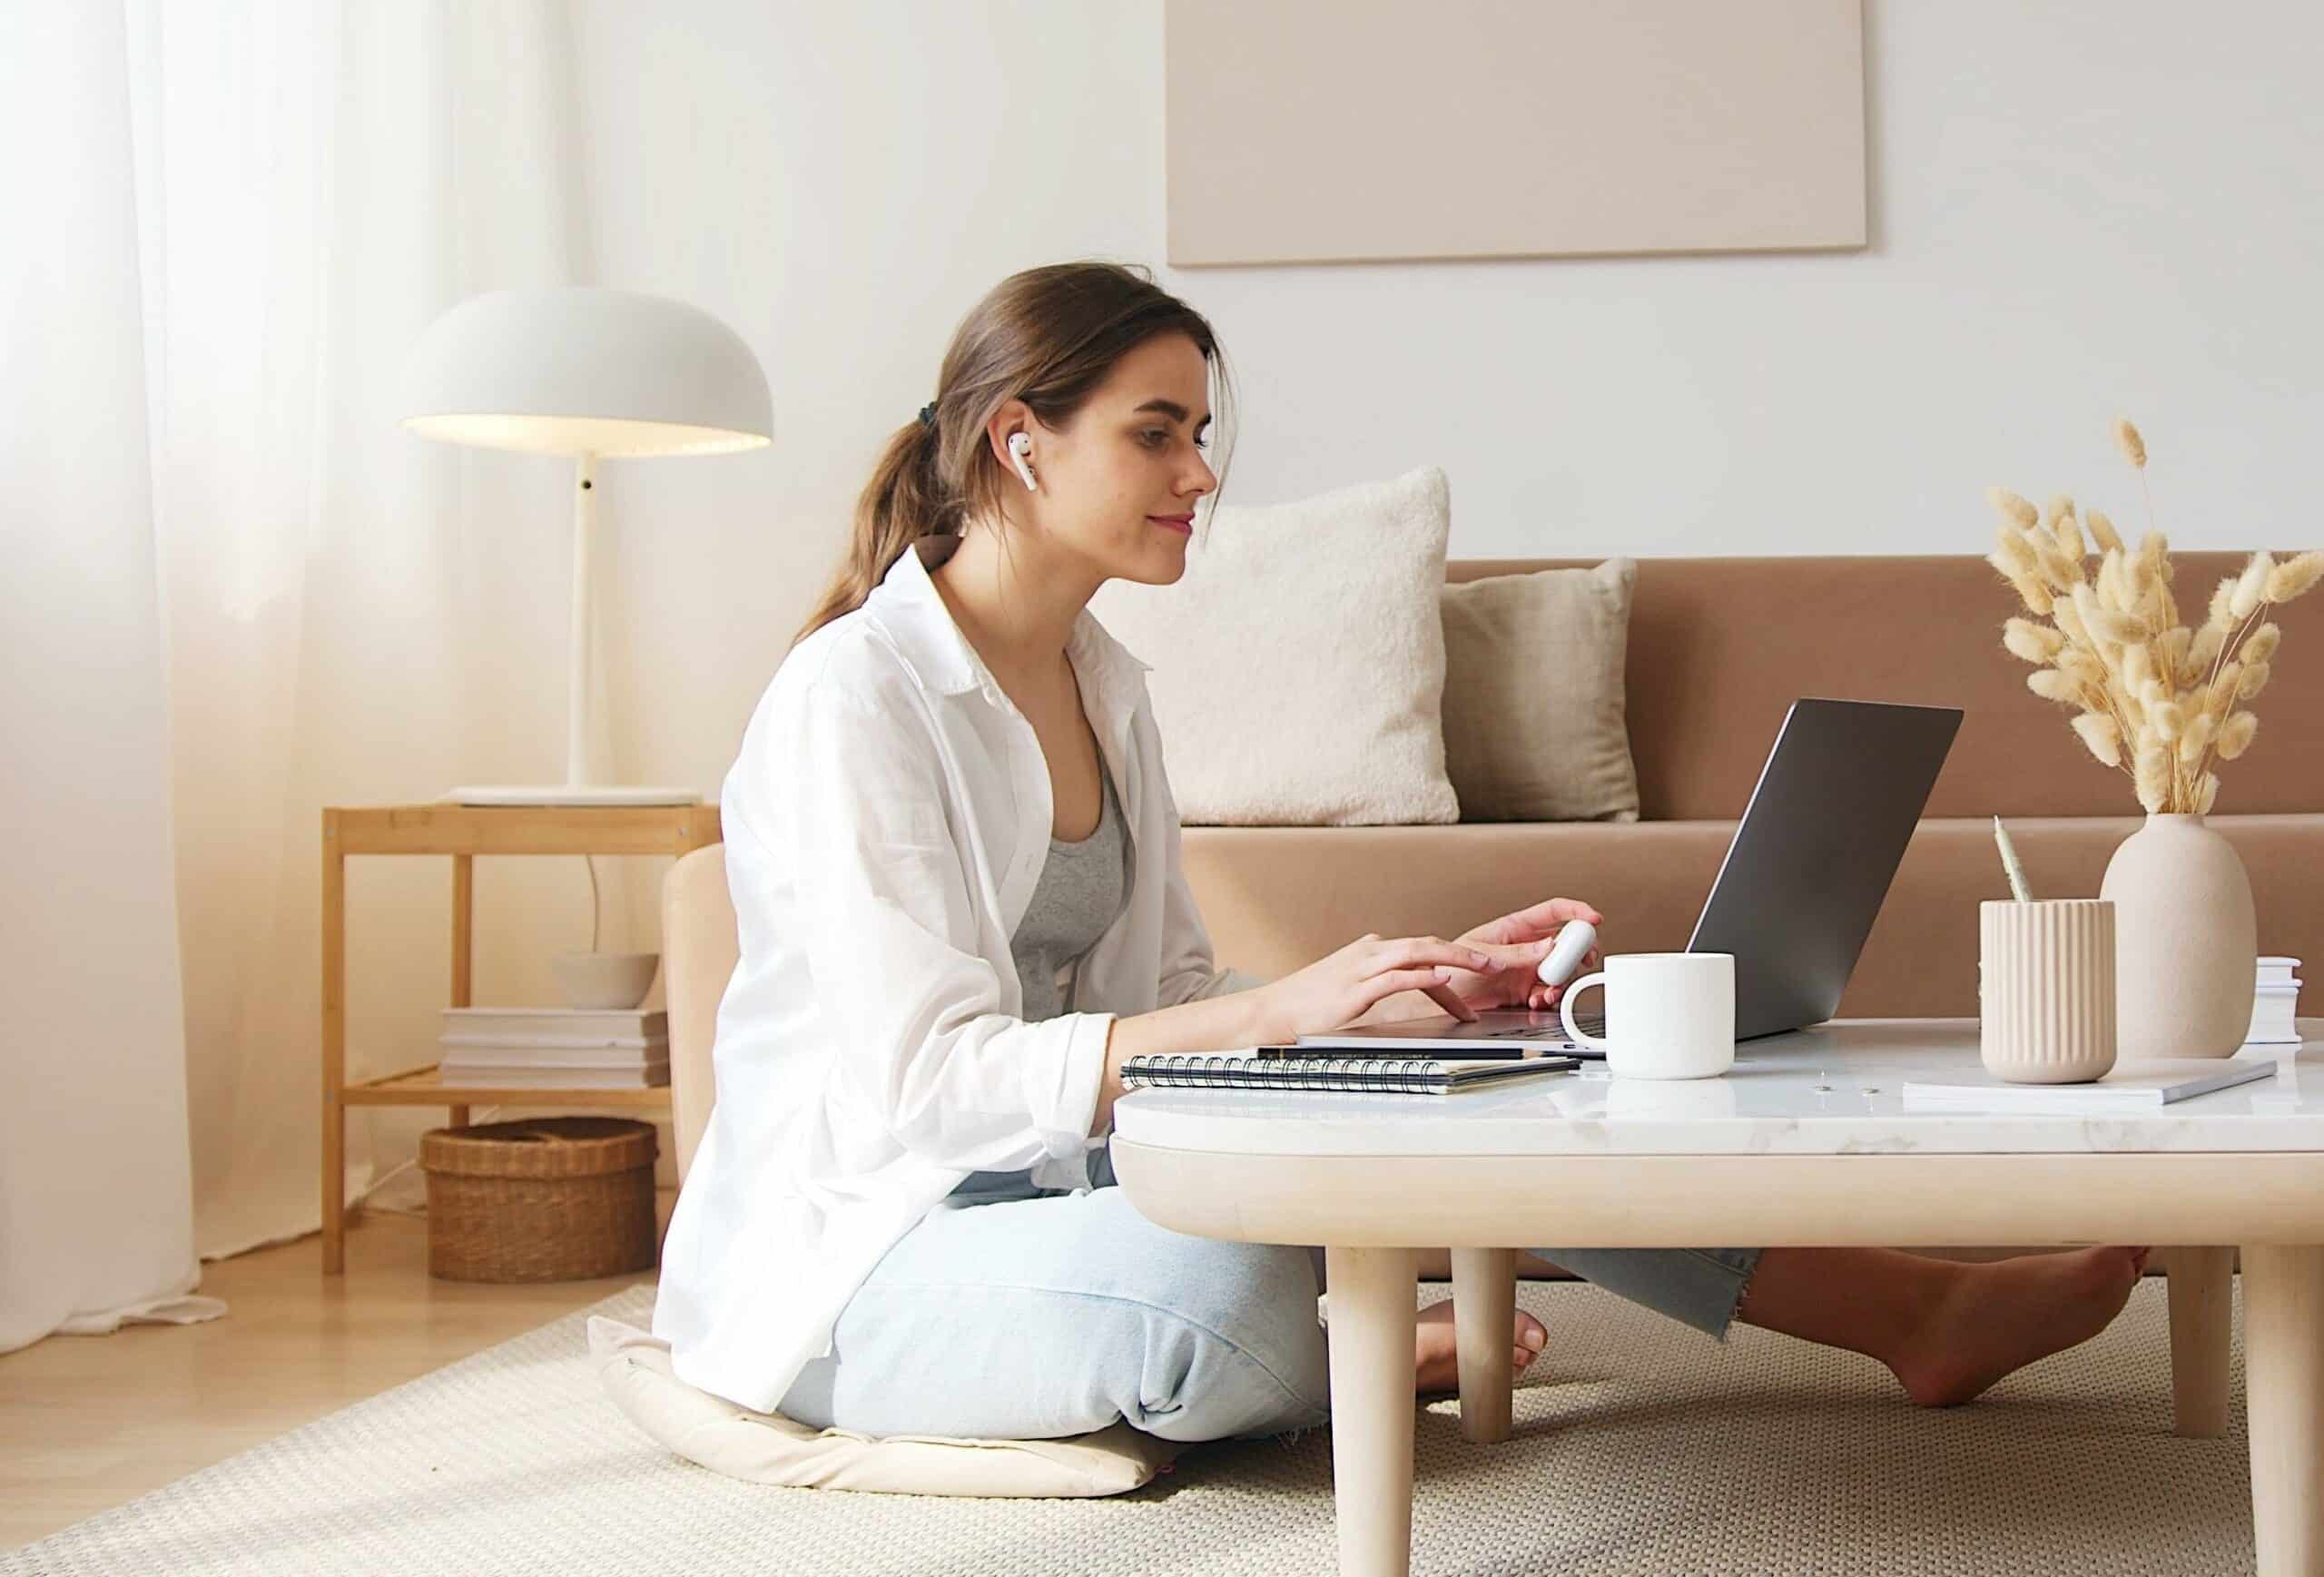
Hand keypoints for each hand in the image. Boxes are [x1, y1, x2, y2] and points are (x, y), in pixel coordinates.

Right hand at [1248, 933, 1497, 1042]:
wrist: (1271, 1011)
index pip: (1423, 951)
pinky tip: (1443, 977)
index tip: (1482, 978)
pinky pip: (1396, 977)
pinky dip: (1422, 975)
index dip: (1457, 961)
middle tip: (1500, 962)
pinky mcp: (1355, 989)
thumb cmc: (1309, 1004)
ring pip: (1418, 953)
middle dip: (1467, 952)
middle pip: (1428, 944)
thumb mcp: (1352, 987)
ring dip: (1456, 958)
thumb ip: (1381, 982)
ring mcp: (1362, 968)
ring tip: (1485, 966)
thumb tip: (1415, 987)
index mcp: (1371, 951)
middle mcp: (1370, 952)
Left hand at [1447, 898, 1605, 1012]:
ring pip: (1559, 970)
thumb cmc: (1448, 966)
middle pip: (1564, 942)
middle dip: (1578, 950)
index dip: (1576, 911)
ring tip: (1550, 990)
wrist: (1437, 999)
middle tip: (1583, 959)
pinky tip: (1539, 1001)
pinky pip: (1547, 992)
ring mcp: (1526, 968)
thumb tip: (1548, 946)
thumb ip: (1517, 953)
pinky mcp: (1523, 991)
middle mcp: (1524, 947)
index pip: (1553, 911)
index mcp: (1514, 927)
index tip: (1593, 919)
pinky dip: (1548, 998)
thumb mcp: (1481, 956)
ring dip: (1562, 981)